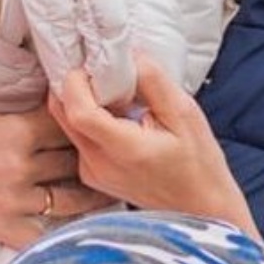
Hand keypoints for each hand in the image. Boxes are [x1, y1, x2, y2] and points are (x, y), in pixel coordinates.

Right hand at [0, 108, 111, 248]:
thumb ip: (18, 122)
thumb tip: (52, 118)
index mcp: (16, 131)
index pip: (69, 125)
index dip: (87, 124)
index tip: (104, 123)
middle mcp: (20, 166)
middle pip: (75, 160)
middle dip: (94, 157)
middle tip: (117, 156)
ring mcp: (11, 199)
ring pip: (70, 199)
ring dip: (92, 195)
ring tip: (112, 190)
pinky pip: (40, 236)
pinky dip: (58, 234)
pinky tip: (79, 231)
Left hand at [49, 56, 245, 223]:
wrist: (201, 209)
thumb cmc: (199, 165)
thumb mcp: (185, 113)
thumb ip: (153, 81)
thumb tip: (128, 54)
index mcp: (122, 149)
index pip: (78, 110)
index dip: (77, 80)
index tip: (94, 63)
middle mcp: (98, 164)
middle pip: (62, 114)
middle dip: (73, 84)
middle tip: (100, 68)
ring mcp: (92, 173)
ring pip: (68, 124)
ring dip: (82, 100)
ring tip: (115, 91)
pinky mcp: (92, 175)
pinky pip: (79, 137)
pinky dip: (90, 118)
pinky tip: (118, 115)